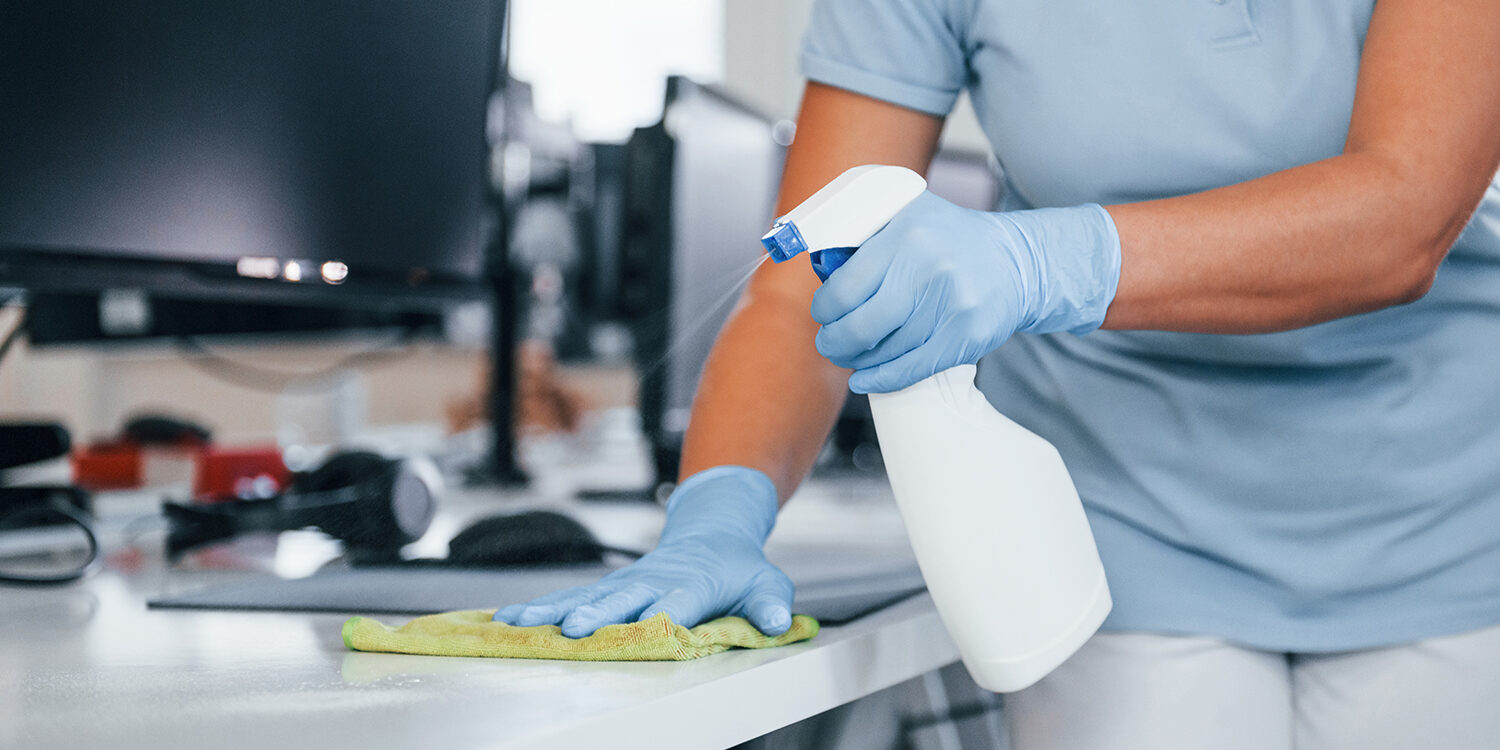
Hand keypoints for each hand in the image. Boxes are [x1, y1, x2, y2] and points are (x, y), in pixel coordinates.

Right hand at [492, 466, 793, 637]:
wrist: (713, 531)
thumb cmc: (740, 566)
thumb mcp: (766, 582)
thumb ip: (770, 604)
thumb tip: (780, 622)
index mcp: (692, 583)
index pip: (675, 603)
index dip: (657, 617)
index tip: (638, 629)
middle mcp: (653, 581)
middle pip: (620, 600)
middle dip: (595, 614)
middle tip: (572, 630)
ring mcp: (627, 583)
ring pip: (584, 596)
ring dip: (551, 611)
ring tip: (518, 623)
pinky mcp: (610, 588)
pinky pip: (570, 598)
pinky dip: (540, 608)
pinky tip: (507, 619)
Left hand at [810, 192, 1120, 393]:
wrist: (1018, 262)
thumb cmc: (952, 240)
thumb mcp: (908, 215)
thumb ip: (864, 232)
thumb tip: (817, 265)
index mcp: (906, 231)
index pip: (844, 287)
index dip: (825, 309)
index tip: (823, 313)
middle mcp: (929, 265)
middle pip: (860, 324)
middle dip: (835, 341)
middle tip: (830, 342)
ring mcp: (951, 303)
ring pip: (885, 349)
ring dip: (859, 359)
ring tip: (851, 355)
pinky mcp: (968, 335)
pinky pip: (913, 367)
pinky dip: (883, 379)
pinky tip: (866, 379)